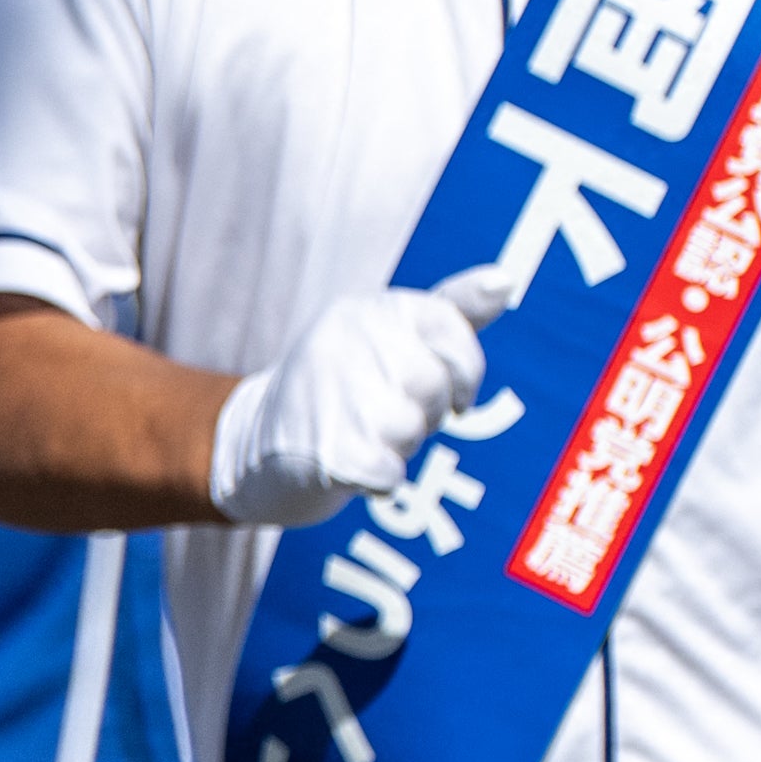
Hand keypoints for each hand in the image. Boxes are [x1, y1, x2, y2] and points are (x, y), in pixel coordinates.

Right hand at [205, 264, 516, 525]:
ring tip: (364, 437)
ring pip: (410, 428)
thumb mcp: (389, 337)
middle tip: (393, 417)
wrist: (255, 445)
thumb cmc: (342, 391)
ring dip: (399, 447)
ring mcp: (327, 393)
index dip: (464, 369)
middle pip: (431, 382)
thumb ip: (451, 310)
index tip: (455, 393)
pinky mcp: (322, 449)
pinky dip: (380, 481)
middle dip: (426, 413)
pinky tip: (355, 468)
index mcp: (363, 311)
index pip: (447, 324)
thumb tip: (505, 280)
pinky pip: (389, 474)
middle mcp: (341, 341)